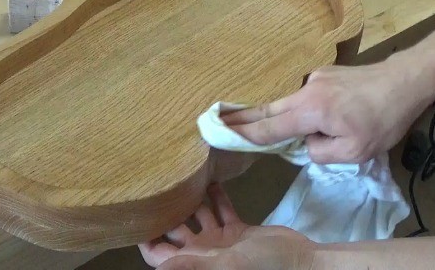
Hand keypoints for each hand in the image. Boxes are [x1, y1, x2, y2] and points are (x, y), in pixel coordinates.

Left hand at [139, 184, 314, 269]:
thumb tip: (159, 268)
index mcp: (196, 262)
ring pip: (197, 215)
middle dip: (165, 211)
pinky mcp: (237, 229)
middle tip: (154, 184)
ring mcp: (220, 240)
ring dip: (190, 198)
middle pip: (174, 231)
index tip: (134, 214)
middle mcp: (203, 251)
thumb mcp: (226, 264)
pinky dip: (215, 195)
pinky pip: (221, 209)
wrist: (300, 261)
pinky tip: (208, 176)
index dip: (145, 239)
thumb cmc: (262, 266)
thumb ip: (194, 263)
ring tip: (180, 174)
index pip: (159, 255)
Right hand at [220, 57, 434, 163]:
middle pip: (268, 109)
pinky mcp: (326, 74)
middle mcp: (305, 91)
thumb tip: (305, 145)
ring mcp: (315, 78)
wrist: (407, 79)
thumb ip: (320, 153)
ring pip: (289, 103)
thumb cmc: (383, 119)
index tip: (219, 133)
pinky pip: (307, 96)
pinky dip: (306, 108)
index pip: (268, 127)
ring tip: (268, 126)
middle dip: (242, 117)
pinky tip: (327, 115)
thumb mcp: (354, 152)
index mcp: (309, 111)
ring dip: (277, 116)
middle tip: (217, 120)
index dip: (243, 134)